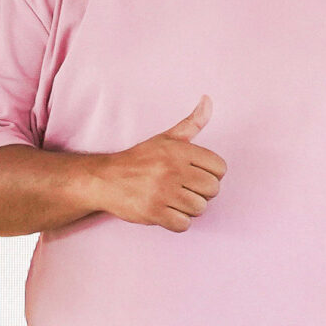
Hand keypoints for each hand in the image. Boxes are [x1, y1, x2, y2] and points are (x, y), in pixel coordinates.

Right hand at [89, 97, 225, 231]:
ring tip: (174, 200)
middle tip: (185, 189)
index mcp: (178, 150)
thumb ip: (192, 122)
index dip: (212, 174)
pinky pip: (183, 224)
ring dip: (189, 208)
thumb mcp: (166, 138)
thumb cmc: (140, 159)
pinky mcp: (153, 212)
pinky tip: (167, 211)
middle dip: (202, 193)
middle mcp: (171, 169)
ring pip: (199, 208)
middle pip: (212, 190)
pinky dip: (177, 222)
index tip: (196, 175)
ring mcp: (162, 191)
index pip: (220, 168)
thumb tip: (208, 100)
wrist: (105, 179)